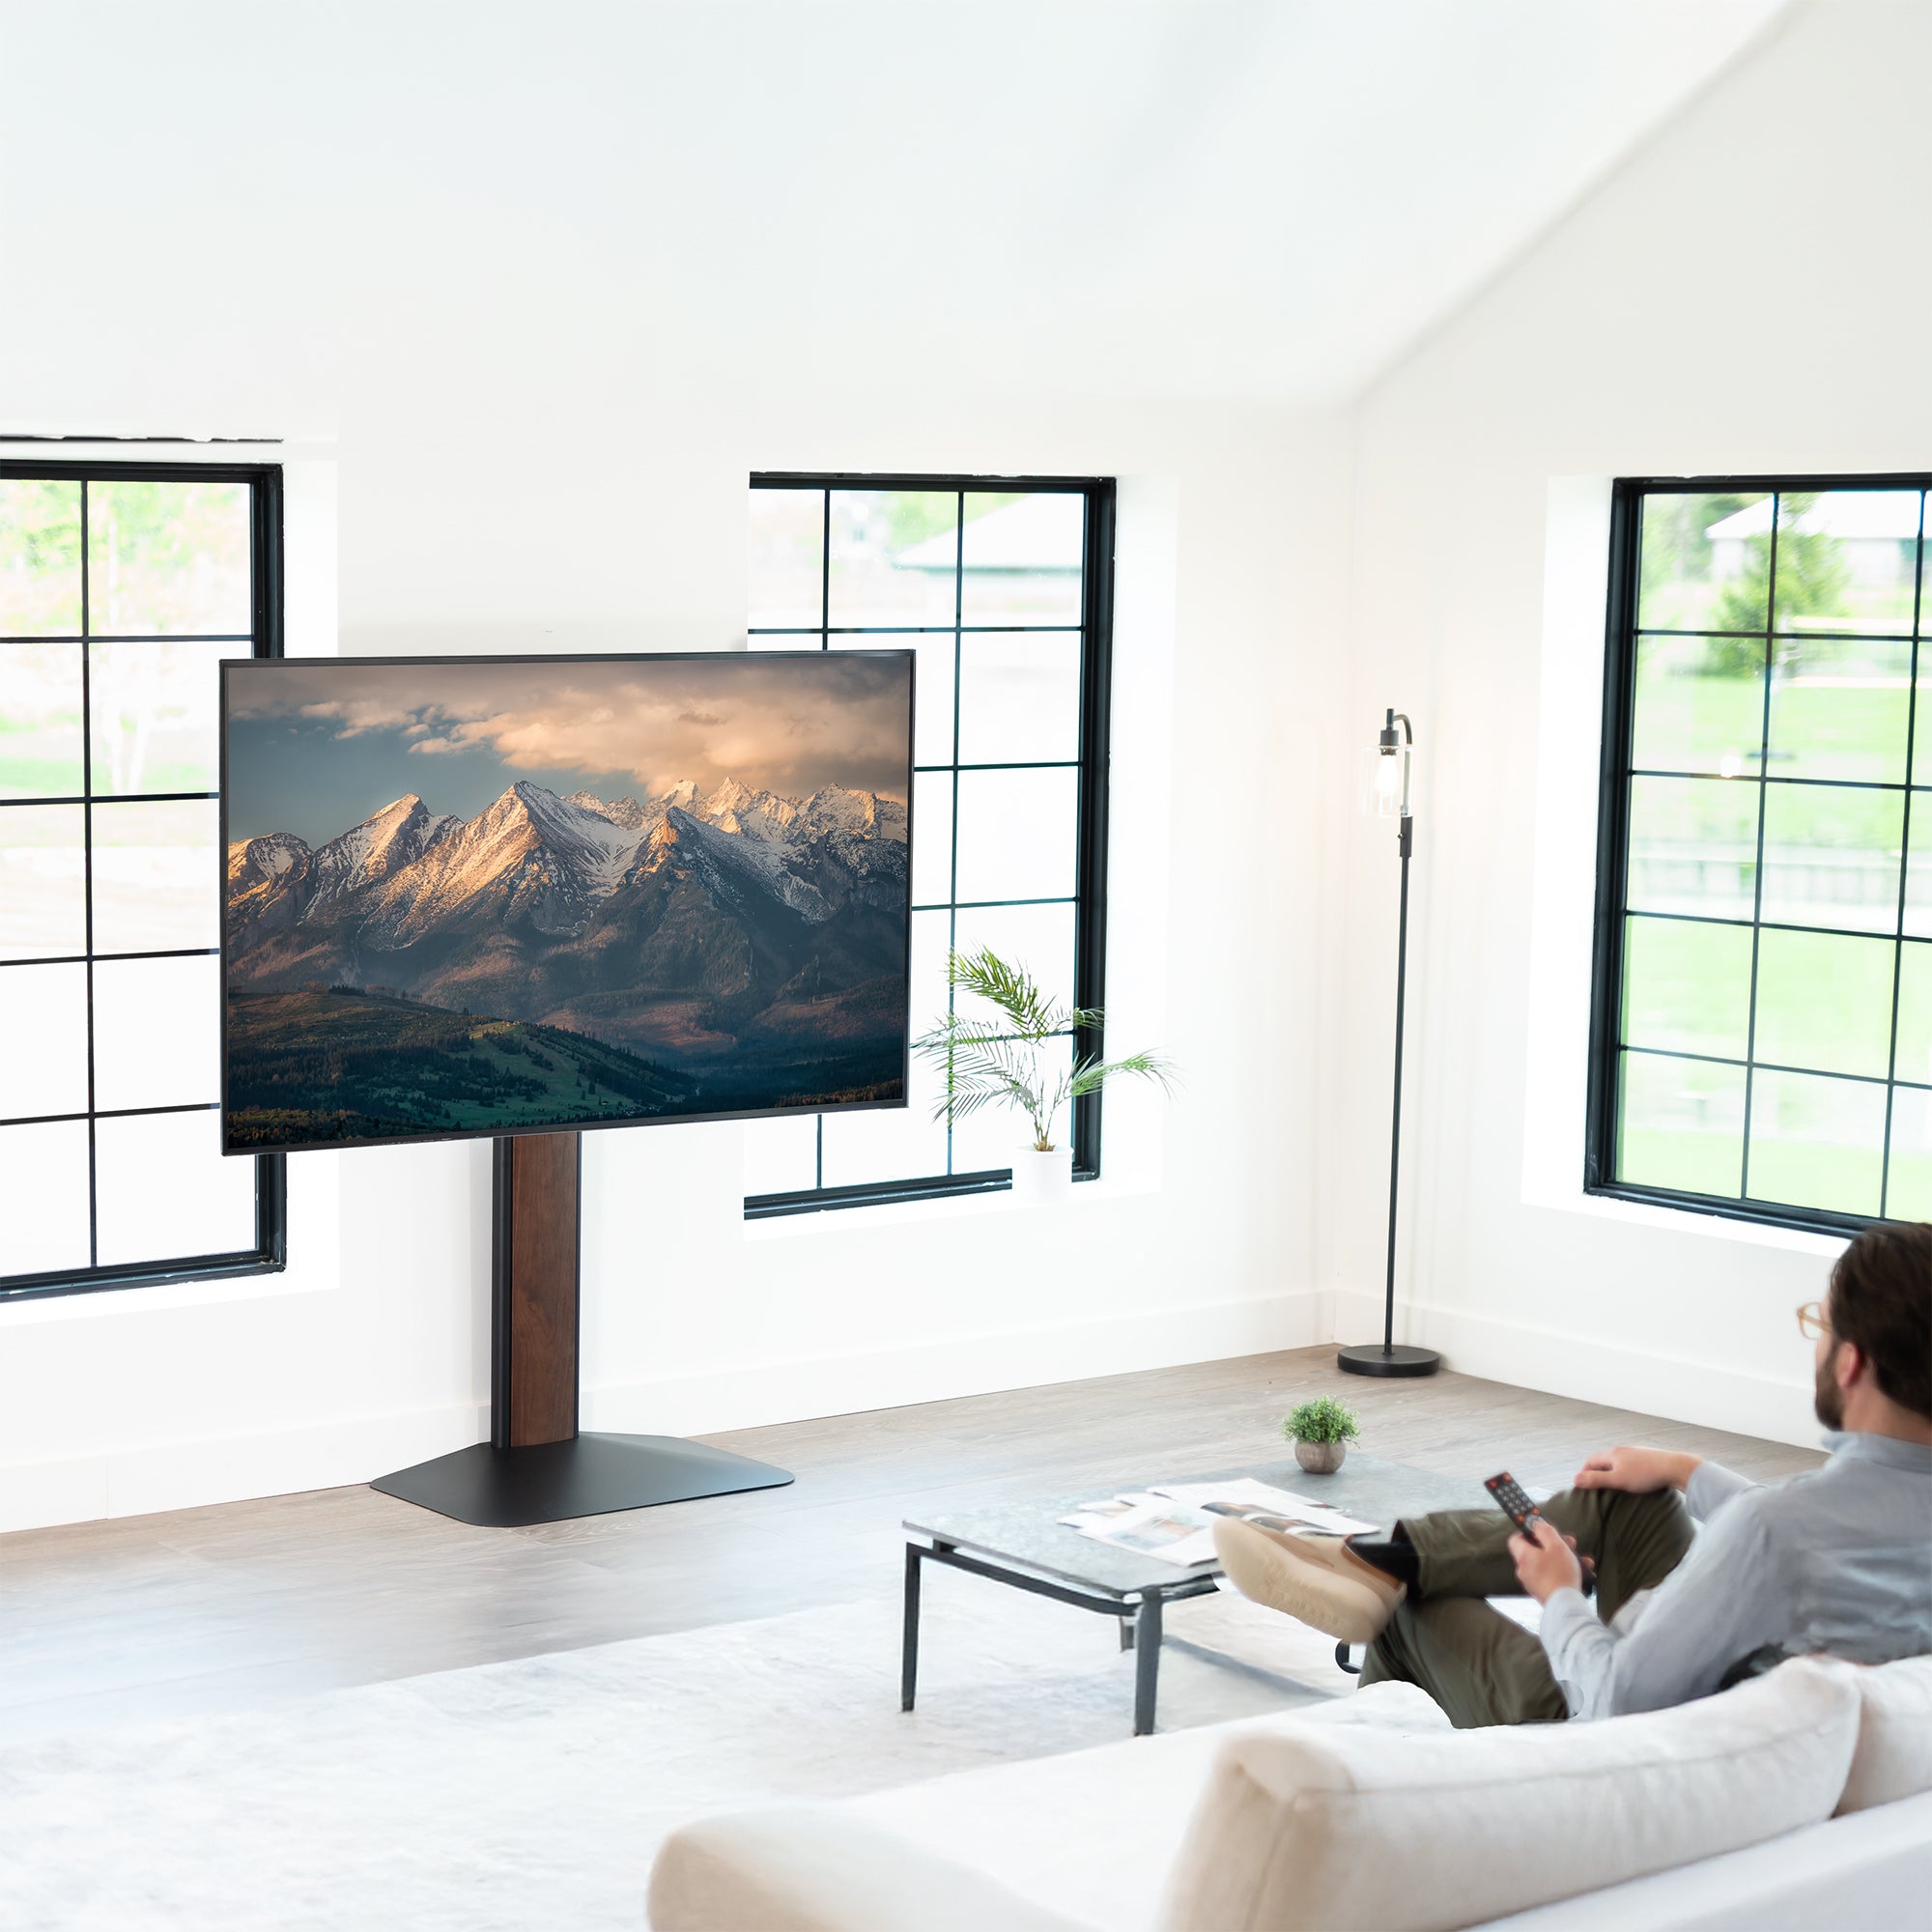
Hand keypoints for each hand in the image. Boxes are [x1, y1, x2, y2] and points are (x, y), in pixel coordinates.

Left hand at [1510, 1520, 1584, 1603]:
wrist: (1566, 1606)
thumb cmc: (1560, 1574)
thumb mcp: (1556, 1545)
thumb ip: (1545, 1531)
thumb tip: (1537, 1524)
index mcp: (1523, 1556)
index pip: (1516, 1538)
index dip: (1528, 1531)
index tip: (1542, 1530)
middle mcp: (1524, 1569)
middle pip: (1535, 1550)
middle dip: (1554, 1545)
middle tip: (1569, 1543)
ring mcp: (1532, 1582)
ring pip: (1547, 1563)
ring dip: (1564, 1558)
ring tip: (1581, 1560)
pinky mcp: (1542, 1592)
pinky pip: (1552, 1576)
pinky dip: (1564, 1572)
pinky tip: (1581, 1572)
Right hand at [1573, 1446, 1701, 1494]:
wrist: (1675, 1467)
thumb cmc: (1646, 1475)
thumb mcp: (1618, 1480)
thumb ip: (1597, 1480)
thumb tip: (1575, 1480)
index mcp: (1613, 1453)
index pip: (1591, 1460)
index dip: (1585, 1472)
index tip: (1583, 1486)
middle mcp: (1622, 1450)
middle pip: (1603, 1460)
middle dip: (1598, 1472)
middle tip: (1597, 1487)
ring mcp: (1635, 1453)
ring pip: (1618, 1462)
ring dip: (1612, 1472)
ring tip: (1614, 1486)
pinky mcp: (1647, 1457)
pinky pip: (1630, 1464)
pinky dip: (1625, 1472)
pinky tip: (1633, 1481)